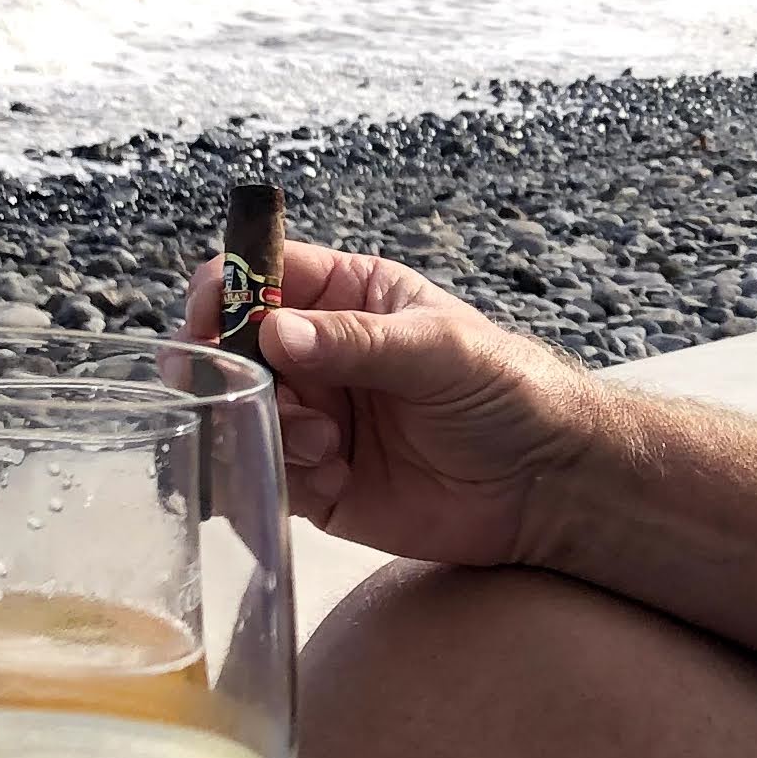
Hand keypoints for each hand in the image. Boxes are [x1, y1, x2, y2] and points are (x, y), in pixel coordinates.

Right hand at [183, 239, 594, 566]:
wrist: (545, 482)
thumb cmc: (507, 390)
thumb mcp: (439, 350)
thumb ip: (357, 341)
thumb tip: (274, 330)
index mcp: (345, 297)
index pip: (259, 276)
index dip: (224, 292)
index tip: (211, 321)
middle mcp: (319, 354)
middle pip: (231, 350)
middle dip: (234, 375)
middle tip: (257, 397)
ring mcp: (315, 417)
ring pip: (242, 415)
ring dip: (270, 430)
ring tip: (326, 446)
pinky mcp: (317, 482)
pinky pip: (267, 474)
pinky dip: (287, 477)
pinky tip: (338, 479)